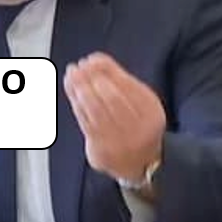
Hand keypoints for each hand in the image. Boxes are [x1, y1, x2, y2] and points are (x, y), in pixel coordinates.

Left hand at [63, 53, 165, 181]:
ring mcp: (120, 141)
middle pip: (112, 99)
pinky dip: (76, 104)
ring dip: (80, 89)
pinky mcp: (102, 150)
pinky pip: (86, 124)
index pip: (127, 85)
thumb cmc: (136, 122)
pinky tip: (72, 91)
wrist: (141, 162)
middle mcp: (138, 127)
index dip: (107, 69)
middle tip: (79, 67)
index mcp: (150, 110)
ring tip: (71, 75)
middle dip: (92, 79)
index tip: (91, 59)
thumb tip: (96, 60)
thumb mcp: (140, 101)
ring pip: (96, 111)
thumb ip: (122, 81)